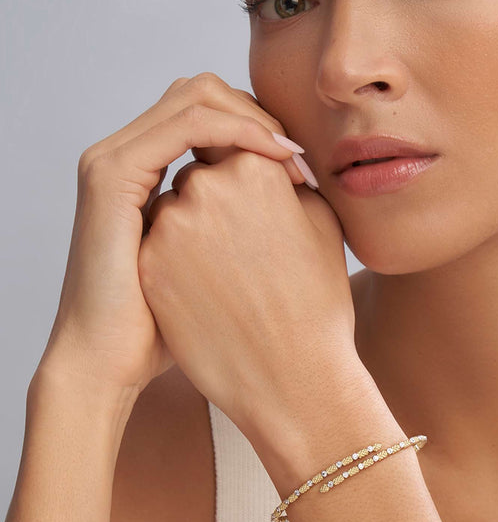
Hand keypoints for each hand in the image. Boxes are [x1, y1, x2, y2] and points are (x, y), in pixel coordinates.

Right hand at [37, 72, 313, 399]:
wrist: (115, 361)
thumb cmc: (177, 319)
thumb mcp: (215, 256)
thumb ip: (238, 212)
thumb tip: (300, 189)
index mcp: (150, 166)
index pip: (214, 114)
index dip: (263, 129)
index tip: (306, 168)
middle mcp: (130, 151)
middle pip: (208, 93)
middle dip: (262, 116)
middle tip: (301, 159)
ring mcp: (117, 157)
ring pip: (200, 96)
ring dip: (257, 121)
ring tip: (295, 161)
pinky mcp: (114, 172)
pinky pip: (189, 124)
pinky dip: (240, 131)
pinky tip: (277, 158)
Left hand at [137, 115, 362, 452]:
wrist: (290, 379)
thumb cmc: (318, 305)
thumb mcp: (322, 228)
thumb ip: (289, 181)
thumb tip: (269, 164)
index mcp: (253, 169)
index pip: (240, 142)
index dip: (252, 164)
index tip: (267, 190)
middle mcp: (205, 186)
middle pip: (202, 167)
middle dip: (221, 187)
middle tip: (247, 227)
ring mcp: (170, 225)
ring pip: (176, 203)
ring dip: (199, 222)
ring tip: (235, 268)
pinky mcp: (150, 262)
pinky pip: (162, 240)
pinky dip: (182, 254)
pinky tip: (215, 288)